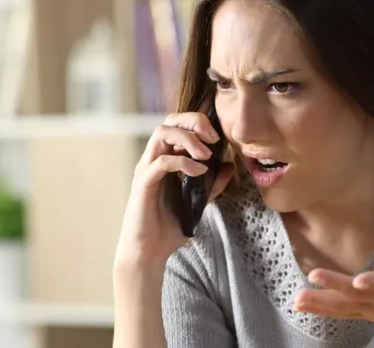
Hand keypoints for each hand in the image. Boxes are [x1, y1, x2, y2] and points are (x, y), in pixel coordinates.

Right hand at [114, 109, 234, 271]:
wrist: (151, 252)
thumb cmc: (169, 227)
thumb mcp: (198, 202)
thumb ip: (212, 184)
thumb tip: (229, 166)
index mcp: (165, 159)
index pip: (177, 126)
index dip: (197, 122)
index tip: (218, 135)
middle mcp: (153, 159)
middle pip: (168, 121)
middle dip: (193, 121)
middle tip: (214, 138)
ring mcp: (146, 169)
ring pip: (162, 133)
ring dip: (188, 138)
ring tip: (206, 155)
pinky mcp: (143, 183)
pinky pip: (162, 161)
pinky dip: (184, 162)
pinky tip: (200, 172)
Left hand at [293, 209, 373, 347]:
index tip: (359, 281)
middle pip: (358, 294)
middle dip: (336, 286)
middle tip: (314, 276)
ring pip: (345, 307)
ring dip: (320, 302)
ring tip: (298, 299)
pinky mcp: (365, 313)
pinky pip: (341, 312)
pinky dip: (321, 309)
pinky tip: (300, 304)